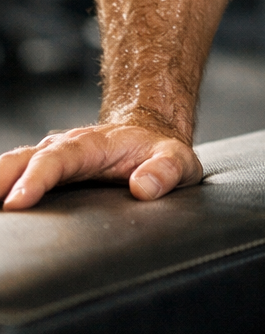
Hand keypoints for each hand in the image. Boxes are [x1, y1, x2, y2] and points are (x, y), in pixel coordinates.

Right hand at [0, 119, 202, 210]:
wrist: (149, 133)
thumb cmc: (158, 151)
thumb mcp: (177, 160)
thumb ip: (166, 171)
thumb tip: (144, 187)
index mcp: (94, 144)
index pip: (60, 157)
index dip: (37, 177)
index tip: (18, 199)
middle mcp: (66, 148)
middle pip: (25, 158)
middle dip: (2, 178)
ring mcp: (53, 158)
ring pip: (14, 164)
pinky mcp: (46, 172)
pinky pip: (16, 175)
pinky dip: (2, 187)